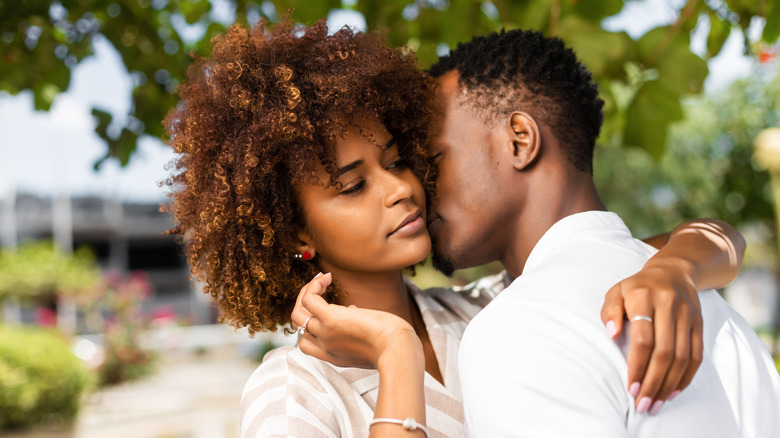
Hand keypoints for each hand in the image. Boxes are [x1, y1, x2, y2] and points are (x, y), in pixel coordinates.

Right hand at [290, 273, 419, 368]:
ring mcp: (325, 333)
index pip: (308, 343)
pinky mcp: (331, 319)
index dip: (316, 325)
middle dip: (305, 305)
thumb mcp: (371, 343)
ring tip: (321, 280)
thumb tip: (353, 310)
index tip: (343, 312)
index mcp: (334, 356)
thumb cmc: (394, 347)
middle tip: (320, 289)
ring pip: (297, 313)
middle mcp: (325, 347)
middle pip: (299, 326)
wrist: (398, 351)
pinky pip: (309, 300)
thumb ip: (359, 332)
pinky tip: (326, 278)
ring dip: (306, 292)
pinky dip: (313, 286)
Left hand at [600, 257, 702, 413]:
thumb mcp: (616, 292)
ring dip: (669, 384)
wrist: (674, 271)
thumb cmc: (637, 287)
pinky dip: (686, 376)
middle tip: (642, 404)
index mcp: (643, 297)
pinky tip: (673, 391)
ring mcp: (688, 315)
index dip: (637, 366)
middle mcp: (669, 305)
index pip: (643, 338)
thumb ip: (610, 312)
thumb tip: (612, 335)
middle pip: (664, 352)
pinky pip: (696, 355)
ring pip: (682, 357)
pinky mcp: (700, 324)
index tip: (630, 388)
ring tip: (655, 403)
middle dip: (653, 382)